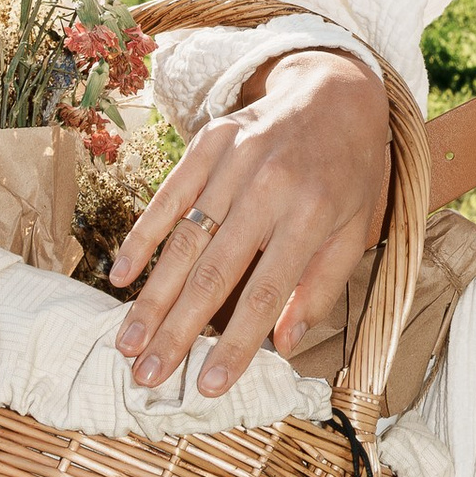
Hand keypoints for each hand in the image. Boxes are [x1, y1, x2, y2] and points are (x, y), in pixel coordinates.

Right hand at [109, 48, 388, 396]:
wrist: (338, 91)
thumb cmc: (349, 173)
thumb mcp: (354, 230)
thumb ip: (319, 288)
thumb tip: (283, 346)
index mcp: (311, 215)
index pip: (265, 293)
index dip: (235, 344)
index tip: (207, 385)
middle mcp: (269, 187)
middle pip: (214, 272)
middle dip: (177, 330)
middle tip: (146, 374)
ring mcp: (235, 161)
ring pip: (184, 239)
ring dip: (152, 296)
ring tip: (128, 341)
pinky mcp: (209, 142)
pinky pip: (169, 195)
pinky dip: (143, 235)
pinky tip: (121, 275)